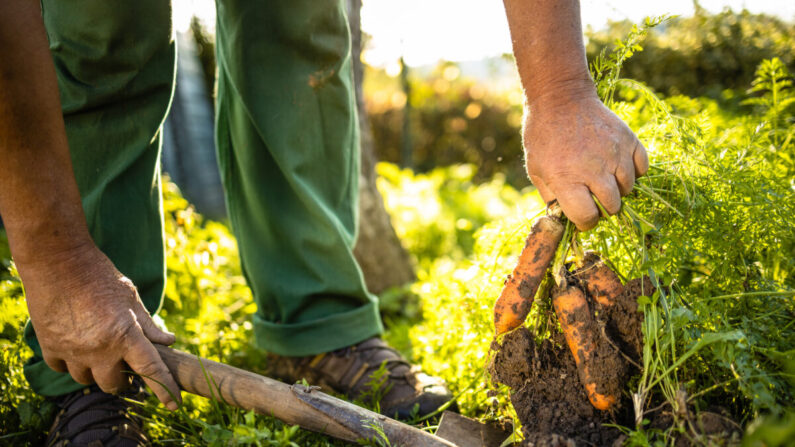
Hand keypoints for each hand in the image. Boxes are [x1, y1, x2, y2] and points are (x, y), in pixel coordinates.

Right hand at [21, 243, 180, 408]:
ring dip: (96, 371)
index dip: (164, 389)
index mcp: (126, 334)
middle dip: (123, 380)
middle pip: (115, 384)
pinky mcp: (50, 346)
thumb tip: (169, 342)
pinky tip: (77, 347)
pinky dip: (71, 363)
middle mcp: (99, 348)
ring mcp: (73, 350)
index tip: (174, 403)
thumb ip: (149, 325)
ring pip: (87, 380)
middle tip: (126, 369)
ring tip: (100, 352)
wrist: (59, 262)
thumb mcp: (131, 298)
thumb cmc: (101, 276)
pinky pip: (63, 369)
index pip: (151, 370)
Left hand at [523, 91, 648, 230]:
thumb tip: (565, 218)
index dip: (585, 222)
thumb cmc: (543, 136)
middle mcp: (594, 169)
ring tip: (603, 178)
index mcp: (567, 179)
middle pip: (613, 206)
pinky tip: (618, 166)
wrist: (560, 98)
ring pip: (629, 188)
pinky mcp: (629, 140)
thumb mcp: (536, 169)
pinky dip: (633, 171)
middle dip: (603, 208)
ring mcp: (615, 154)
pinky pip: (642, 168)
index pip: (587, 217)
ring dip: (618, 189)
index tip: (583, 217)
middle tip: (594, 197)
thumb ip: (551, 197)